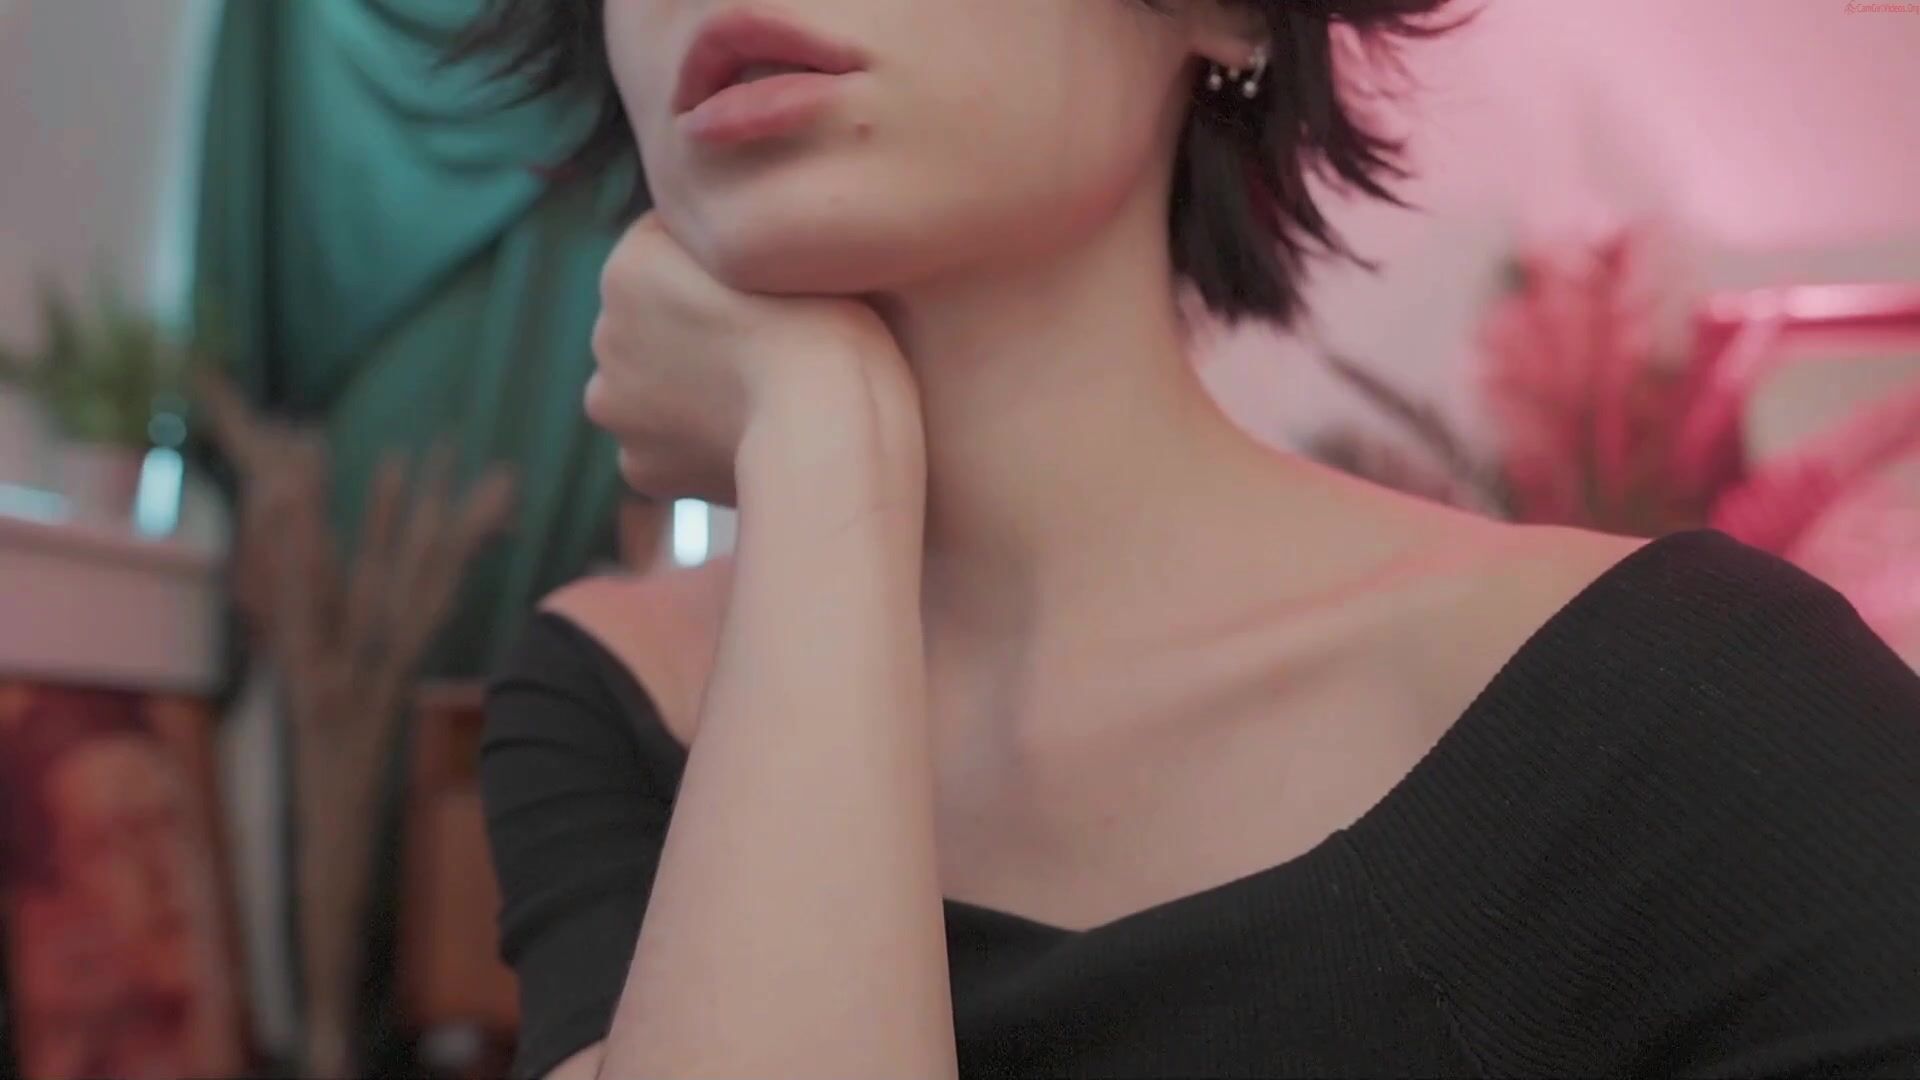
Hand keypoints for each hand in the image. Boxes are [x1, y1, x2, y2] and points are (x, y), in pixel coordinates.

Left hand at [586, 211, 916, 505]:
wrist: (827, 420)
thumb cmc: (822, 323)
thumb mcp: (776, 239)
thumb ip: (727, 235)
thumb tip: (720, 243)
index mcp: (630, 265)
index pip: (670, 257)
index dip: (723, 274)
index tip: (765, 296)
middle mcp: (604, 333)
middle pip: (653, 328)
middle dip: (692, 336)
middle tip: (762, 350)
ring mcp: (615, 406)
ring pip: (651, 391)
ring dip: (687, 391)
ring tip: (754, 399)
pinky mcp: (640, 466)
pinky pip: (666, 448)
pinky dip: (695, 446)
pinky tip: (741, 439)